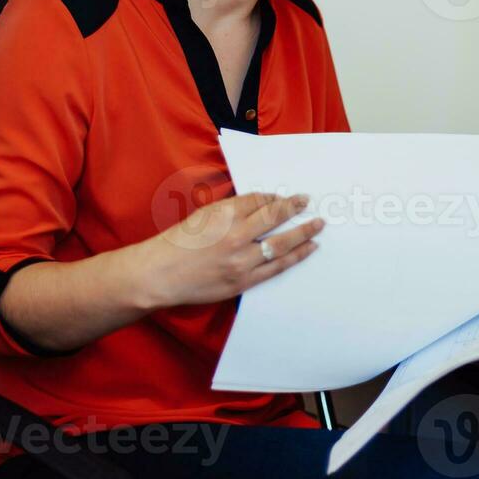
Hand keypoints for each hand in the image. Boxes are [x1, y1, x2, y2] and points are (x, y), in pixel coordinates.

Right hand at [132, 192, 323, 309]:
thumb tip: (258, 205)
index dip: (275, 198)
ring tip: (317, 226)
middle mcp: (235, 235)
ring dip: (303, 233)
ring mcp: (241, 260)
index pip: (258, 200)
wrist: (160, 274)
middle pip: (274, 217)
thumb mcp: (203, 215)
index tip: (285, 197)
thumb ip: (230, 210)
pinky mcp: (242, 281)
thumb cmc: (178, 242)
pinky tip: (308, 249)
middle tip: (308, 201)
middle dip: (294, 208)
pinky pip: (276, 267)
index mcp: (223, 214)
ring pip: (281, 244)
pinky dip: (295, 257)